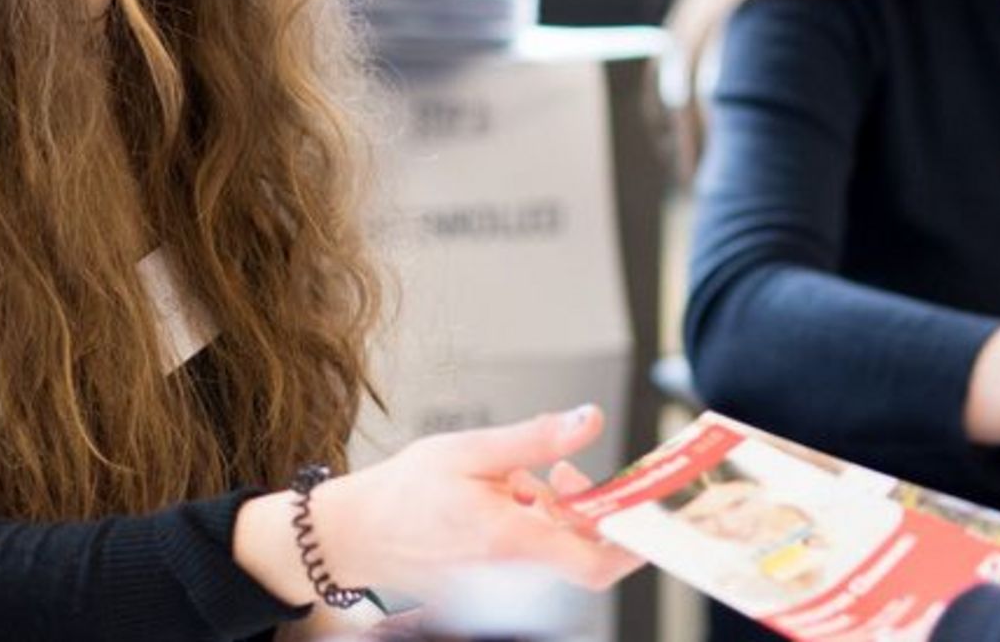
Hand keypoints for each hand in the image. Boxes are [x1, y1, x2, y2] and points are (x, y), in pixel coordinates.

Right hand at [302, 405, 639, 592]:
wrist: (355, 533)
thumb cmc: (402, 494)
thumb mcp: (471, 450)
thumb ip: (535, 439)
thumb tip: (588, 421)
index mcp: (510, 538)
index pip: (595, 560)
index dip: (632, 541)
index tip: (644, 508)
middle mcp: (511, 568)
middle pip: (581, 550)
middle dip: (587, 509)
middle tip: (565, 474)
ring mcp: (502, 578)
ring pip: (556, 546)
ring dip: (553, 512)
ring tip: (517, 481)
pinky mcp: (493, 577)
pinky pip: (532, 552)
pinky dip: (531, 522)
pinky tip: (502, 498)